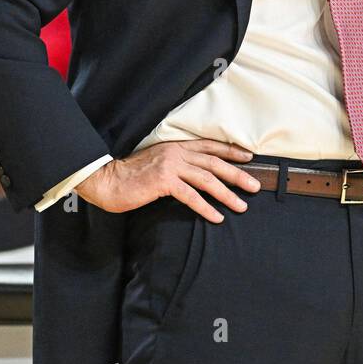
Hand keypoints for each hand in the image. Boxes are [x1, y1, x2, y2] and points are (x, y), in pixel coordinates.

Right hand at [76, 139, 260, 219]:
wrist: (107, 180)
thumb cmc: (131, 175)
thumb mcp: (158, 162)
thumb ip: (177, 163)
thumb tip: (197, 174)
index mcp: (176, 146)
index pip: (210, 146)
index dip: (231, 151)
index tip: (249, 158)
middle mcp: (176, 153)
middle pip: (215, 163)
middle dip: (237, 174)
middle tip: (255, 186)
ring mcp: (171, 166)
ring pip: (207, 179)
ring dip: (227, 194)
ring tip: (241, 205)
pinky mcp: (163, 181)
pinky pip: (191, 196)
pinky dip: (206, 207)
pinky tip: (216, 217)